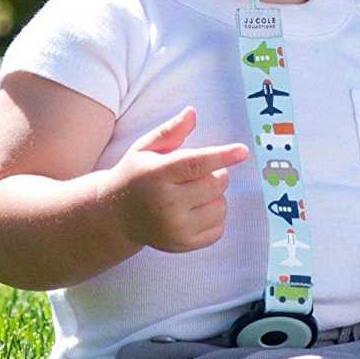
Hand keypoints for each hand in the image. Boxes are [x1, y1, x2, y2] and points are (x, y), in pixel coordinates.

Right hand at [108, 106, 248, 253]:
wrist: (116, 216)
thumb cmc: (136, 176)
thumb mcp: (146, 148)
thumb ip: (170, 131)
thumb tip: (192, 113)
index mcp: (157, 175)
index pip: (195, 164)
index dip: (222, 156)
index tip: (243, 151)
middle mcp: (165, 204)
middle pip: (215, 183)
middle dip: (217, 173)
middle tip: (200, 172)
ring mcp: (174, 228)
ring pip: (220, 206)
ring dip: (216, 196)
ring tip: (195, 192)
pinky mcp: (182, 245)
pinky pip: (219, 228)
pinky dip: (214, 216)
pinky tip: (196, 210)